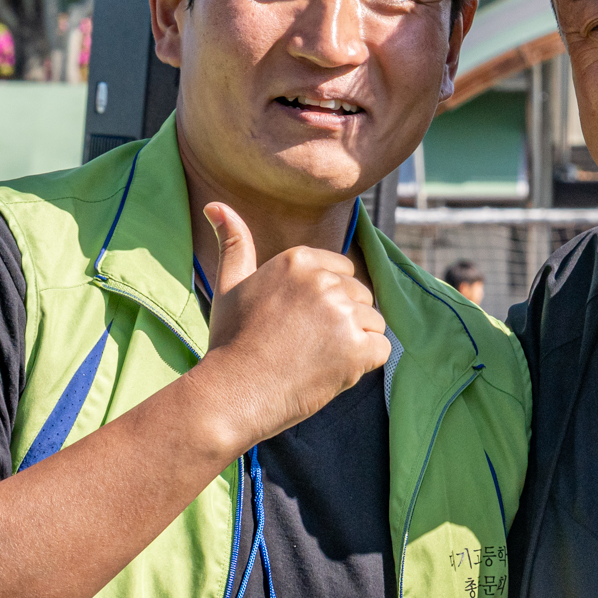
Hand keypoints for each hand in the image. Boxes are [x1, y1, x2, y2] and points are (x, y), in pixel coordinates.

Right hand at [195, 202, 389, 446]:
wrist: (232, 393)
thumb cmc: (230, 341)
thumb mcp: (229, 284)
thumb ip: (234, 243)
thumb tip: (216, 204)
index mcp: (299, 259)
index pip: (343, 272)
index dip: (327, 301)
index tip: (299, 322)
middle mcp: (324, 280)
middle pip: (361, 296)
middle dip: (343, 321)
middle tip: (304, 344)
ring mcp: (342, 314)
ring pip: (374, 323)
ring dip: (354, 343)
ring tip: (315, 358)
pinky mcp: (356, 348)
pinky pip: (381, 349)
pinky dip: (363, 364)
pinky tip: (329, 370)